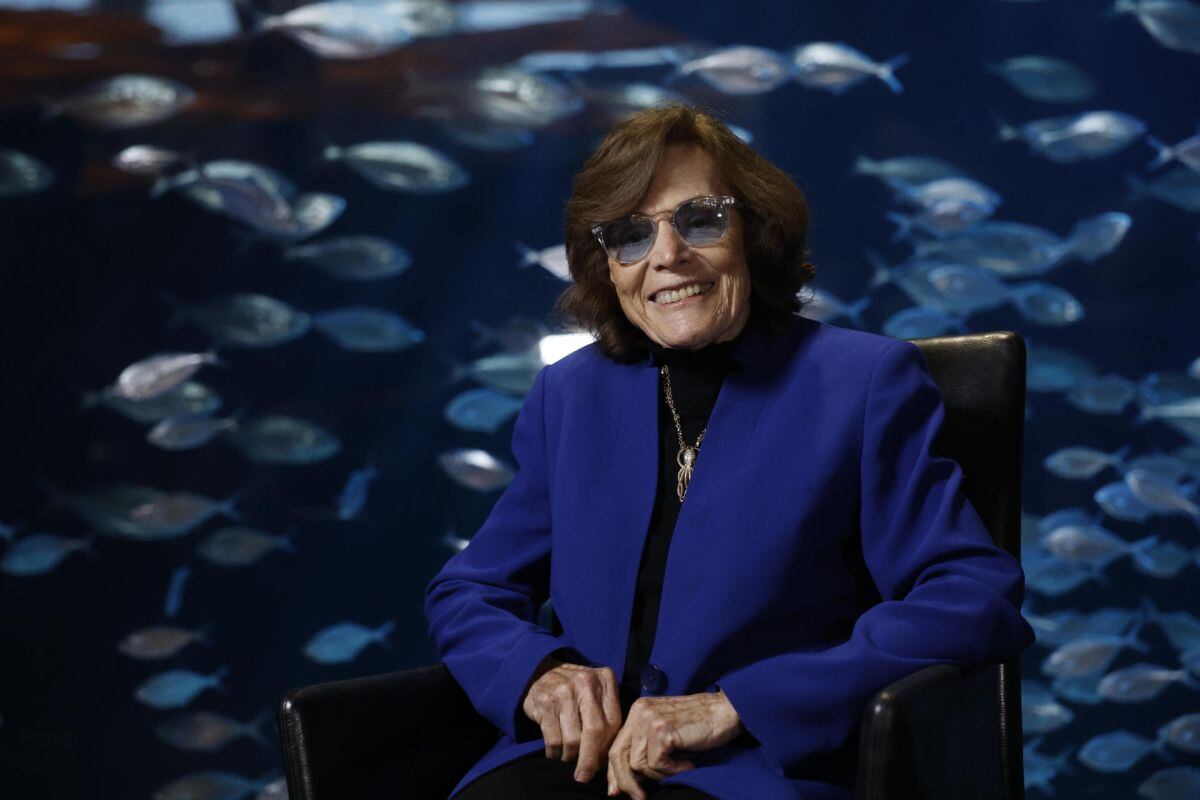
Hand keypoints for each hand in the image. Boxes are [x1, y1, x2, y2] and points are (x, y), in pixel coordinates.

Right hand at [521, 657, 623, 783]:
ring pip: (573, 739)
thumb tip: (611, 757)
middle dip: (590, 760)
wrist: (541, 671)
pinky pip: (553, 739)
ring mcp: (563, 691)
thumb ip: (608, 715)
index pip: (614, 722)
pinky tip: (555, 754)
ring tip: (569, 759)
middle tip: (585, 776)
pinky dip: (554, 753)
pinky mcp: (545, 702)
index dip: (608, 748)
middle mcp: (585, 682)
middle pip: (595, 731)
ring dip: (570, 757)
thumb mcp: (597, 691)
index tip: (602, 764)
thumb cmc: (575, 690)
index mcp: (605, 679)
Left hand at [606, 690, 741, 799]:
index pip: (616, 745)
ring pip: (638, 764)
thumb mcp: (665, 732)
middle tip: (640, 797)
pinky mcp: (663, 730)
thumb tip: (624, 780)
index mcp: (638, 711)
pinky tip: (688, 764)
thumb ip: (644, 747)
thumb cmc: (699, 725)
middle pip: (619, 755)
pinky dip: (673, 771)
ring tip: (680, 767)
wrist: (726, 711)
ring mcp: (650, 719)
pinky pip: (657, 764)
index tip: (616, 792)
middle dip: (627, 782)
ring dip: (659, 775)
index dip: (614, 772)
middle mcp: (639, 712)